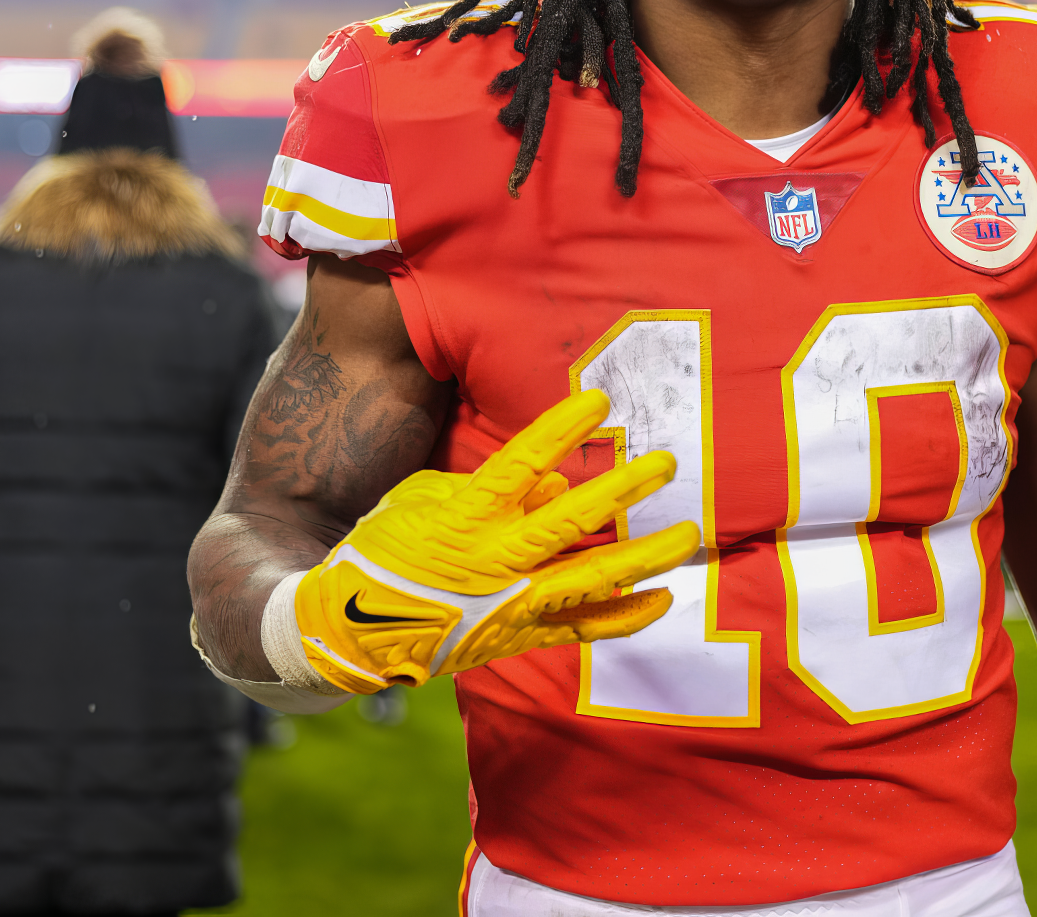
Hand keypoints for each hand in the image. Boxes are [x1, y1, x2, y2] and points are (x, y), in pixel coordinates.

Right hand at [292, 388, 698, 691]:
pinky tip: (662, 597)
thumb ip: (490, 488)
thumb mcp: (422, 501)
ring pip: (591, 577)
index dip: (560, 429)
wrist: (349, 631)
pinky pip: (583, 627)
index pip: (521, 462)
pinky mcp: (519, 636)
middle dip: (622, 491)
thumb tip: (552, 483)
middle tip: (666, 464)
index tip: (598, 399)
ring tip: (688, 535)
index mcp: (465, 517)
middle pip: (571, 521)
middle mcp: (495, 560)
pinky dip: (625, 615)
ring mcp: (511, 603)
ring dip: (643, 556)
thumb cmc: (382, 551)